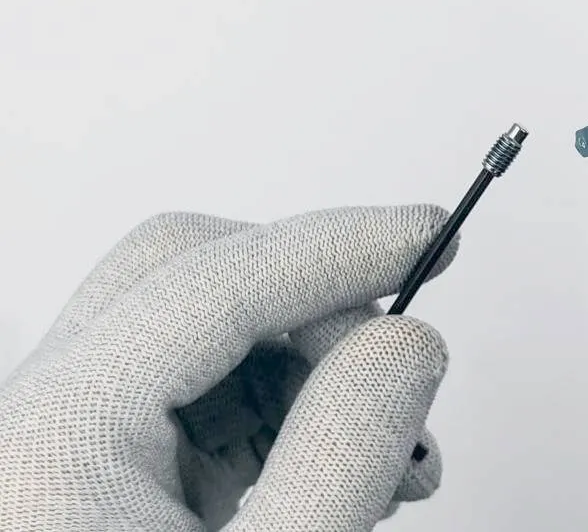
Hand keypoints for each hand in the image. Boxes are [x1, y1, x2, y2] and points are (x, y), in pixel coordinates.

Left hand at [0, 206, 455, 530]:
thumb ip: (348, 449)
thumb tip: (407, 338)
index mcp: (54, 438)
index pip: (215, 280)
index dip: (338, 244)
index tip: (431, 233)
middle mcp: (38, 422)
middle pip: (187, 276)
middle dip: (310, 298)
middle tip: (397, 343)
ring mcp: (65, 443)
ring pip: (201, 329)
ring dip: (307, 364)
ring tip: (384, 456)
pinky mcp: (101, 471)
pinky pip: (202, 390)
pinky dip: (282, 407)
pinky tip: (333, 472)